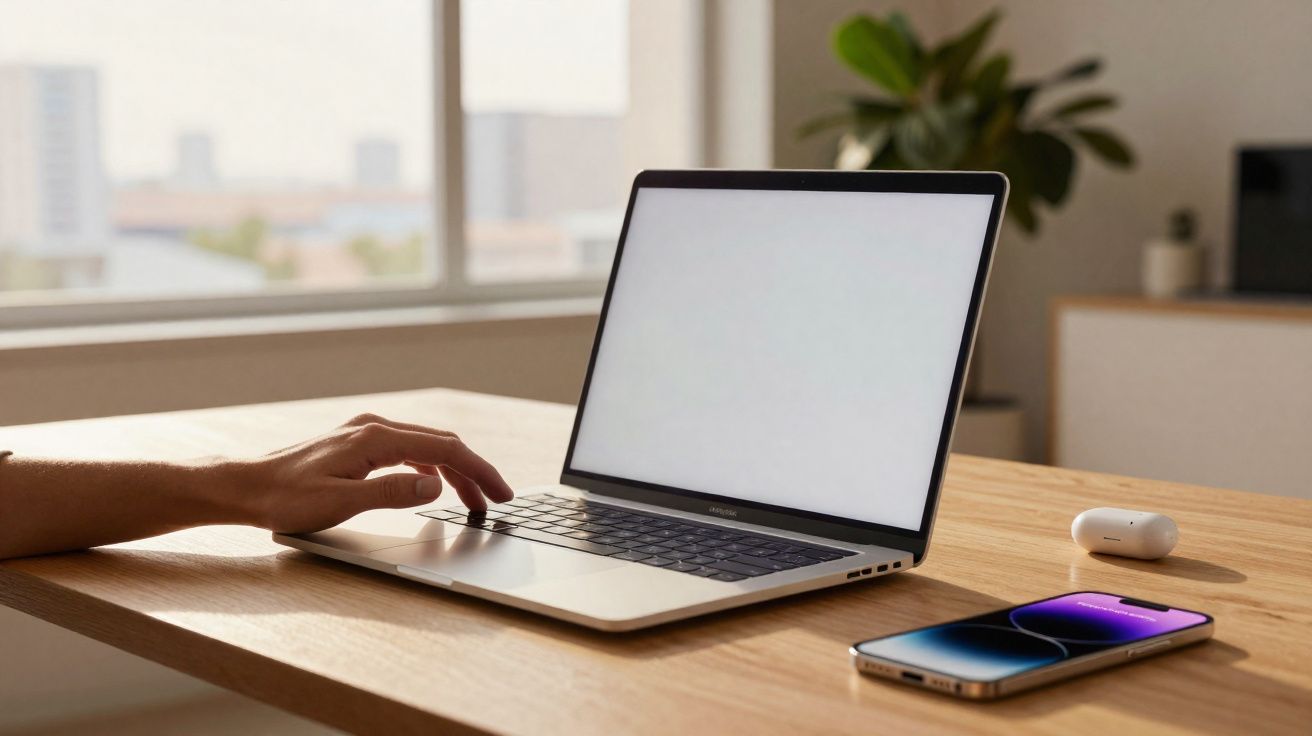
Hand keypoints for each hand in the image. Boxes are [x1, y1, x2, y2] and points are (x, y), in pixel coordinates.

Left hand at [233, 413, 514, 534]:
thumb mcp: (340, 503)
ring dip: (453, 471)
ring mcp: (366, 432)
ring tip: (472, 500)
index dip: (479, 471)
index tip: (501, 493)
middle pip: (442, 443)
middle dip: (474, 471)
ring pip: (426, 446)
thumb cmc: (285, 498)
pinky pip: (408, 449)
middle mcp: (374, 427)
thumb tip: (435, 485)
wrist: (243, 486)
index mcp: (376, 438)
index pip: (445, 449)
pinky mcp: (358, 443)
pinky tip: (433, 485)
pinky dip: (431, 467)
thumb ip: (392, 493)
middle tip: (497, 500)